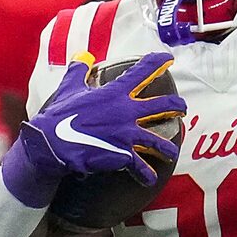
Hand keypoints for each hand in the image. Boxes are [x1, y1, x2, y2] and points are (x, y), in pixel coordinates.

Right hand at [0, 53, 183, 206]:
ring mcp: (127, 134)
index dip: (157, 63)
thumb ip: (79, 70)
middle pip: (162, 106)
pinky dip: (146, 174)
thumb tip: (82, 56)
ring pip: (158, 140)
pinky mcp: (123, 155)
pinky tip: (150, 179)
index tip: (167, 58)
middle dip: (176, 106)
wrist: (53, 142)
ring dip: (167, 147)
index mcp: (114, 93)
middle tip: (182, 108)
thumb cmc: (60, 114)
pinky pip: (140, 166)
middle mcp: (126, 112)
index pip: (141, 72)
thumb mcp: (69, 87)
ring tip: (171, 152)